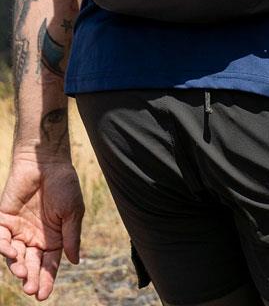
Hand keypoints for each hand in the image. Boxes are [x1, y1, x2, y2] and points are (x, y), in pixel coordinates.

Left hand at [0, 153, 83, 300]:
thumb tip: (75, 262)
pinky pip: (0, 240)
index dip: (46, 280)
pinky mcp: (3, 221)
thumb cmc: (65, 185)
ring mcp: (19, 231)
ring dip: (17, 267)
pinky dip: (3, 248)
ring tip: (21, 273)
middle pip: (31, 264)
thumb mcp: (73, 212)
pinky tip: (10, 253)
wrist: (47, 162)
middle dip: (30, 278)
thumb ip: (71, 237)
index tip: (42, 295)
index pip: (49, 265)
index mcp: (54, 238)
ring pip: (14, 257)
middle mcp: (35, 238)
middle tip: (30, 289)